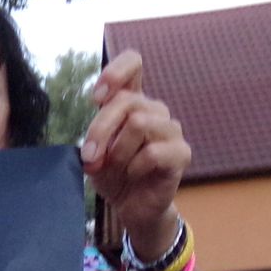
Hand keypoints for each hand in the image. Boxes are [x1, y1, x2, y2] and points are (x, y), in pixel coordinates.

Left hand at [79, 49, 189, 256]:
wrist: (132, 207)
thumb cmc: (114, 175)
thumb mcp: (95, 155)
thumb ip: (94, 140)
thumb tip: (94, 147)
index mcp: (133, 102)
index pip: (133, 62)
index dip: (115, 72)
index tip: (97, 98)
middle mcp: (154, 110)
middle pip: (127, 101)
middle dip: (100, 130)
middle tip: (89, 157)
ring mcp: (171, 130)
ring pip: (139, 123)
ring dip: (118, 151)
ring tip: (116, 168)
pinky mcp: (181, 153)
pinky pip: (152, 152)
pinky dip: (134, 166)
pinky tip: (134, 175)